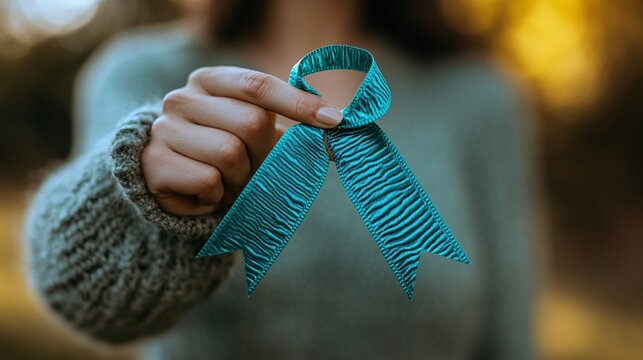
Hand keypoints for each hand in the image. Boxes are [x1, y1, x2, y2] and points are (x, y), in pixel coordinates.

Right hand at [141, 66, 343, 215]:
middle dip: (262, 156)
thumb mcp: (258, 137)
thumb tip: (340, 129)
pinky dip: (217, 196)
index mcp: (212, 81)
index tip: (334, 120)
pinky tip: (206, 194)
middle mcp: (183, 98)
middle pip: (251, 124)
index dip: (299, 104)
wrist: (173, 181)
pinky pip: (208, 181)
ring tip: (228, 183)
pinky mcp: (154, 162)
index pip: (259, 86)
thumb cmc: (224, 154)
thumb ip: (295, 132)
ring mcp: (164, 128)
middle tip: (252, 170)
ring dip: (240, 180)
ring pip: (229, 155)